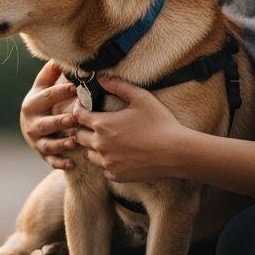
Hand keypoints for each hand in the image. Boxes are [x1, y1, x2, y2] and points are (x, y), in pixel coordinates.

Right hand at [20, 61, 79, 169]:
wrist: (31, 126)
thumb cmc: (43, 101)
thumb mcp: (43, 86)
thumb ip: (51, 72)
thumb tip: (60, 53)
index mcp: (32, 103)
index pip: (47, 96)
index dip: (61, 91)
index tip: (77, 87)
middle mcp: (31, 123)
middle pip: (45, 123)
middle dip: (60, 121)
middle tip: (75, 118)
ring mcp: (36, 140)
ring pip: (48, 144)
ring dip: (61, 144)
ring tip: (75, 142)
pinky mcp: (42, 154)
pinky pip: (51, 160)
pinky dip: (61, 162)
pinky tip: (73, 162)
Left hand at [73, 76, 188, 182]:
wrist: (176, 153)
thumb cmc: (160, 123)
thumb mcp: (141, 98)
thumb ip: (119, 86)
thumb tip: (101, 79)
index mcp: (102, 124)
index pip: (78, 116)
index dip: (79, 108)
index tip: (84, 106)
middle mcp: (100, 145)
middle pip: (79, 136)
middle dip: (84, 128)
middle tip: (95, 124)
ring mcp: (107, 163)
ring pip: (90, 154)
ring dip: (94, 146)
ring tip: (107, 140)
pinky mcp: (116, 175)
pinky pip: (104, 169)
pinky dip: (108, 162)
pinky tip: (119, 156)